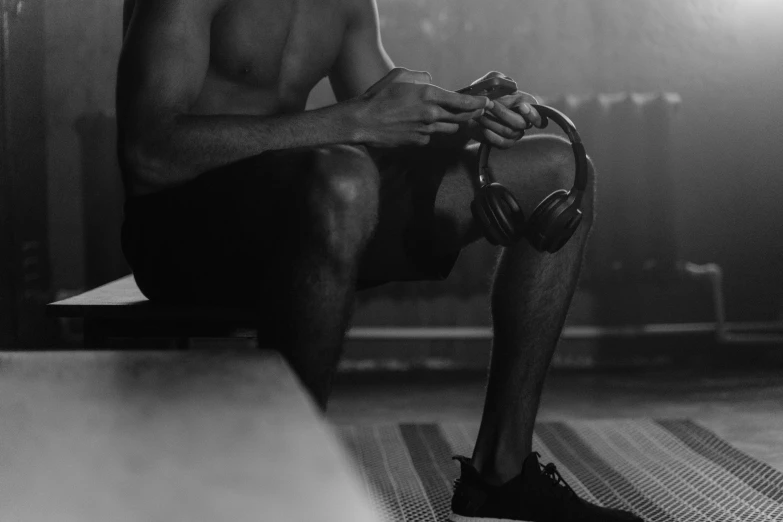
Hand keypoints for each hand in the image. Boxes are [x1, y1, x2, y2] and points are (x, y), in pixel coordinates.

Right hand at [352, 67, 490, 147]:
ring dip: (450, 123)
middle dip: (471, 114)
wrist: (362, 121)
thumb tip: (431, 80)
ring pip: (449, 128)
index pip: (463, 101)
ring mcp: (426, 130)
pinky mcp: (418, 142)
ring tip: (445, 117)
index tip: (486, 102)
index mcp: (429, 95)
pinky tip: (419, 126)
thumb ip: (420, 76)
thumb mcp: (400, 76)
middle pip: (461, 117)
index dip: (478, 103)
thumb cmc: (379, 96)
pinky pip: (431, 136)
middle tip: (477, 111)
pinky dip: (430, 131)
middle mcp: (431, 114)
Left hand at [466, 71, 543, 148]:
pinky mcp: (504, 142)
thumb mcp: (489, 82)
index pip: (539, 115)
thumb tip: (510, 86)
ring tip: (480, 114)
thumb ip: (499, 79)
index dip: (533, 114)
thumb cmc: (481, 95)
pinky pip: (502, 143)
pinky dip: (492, 136)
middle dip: (503, 113)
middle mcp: (523, 121)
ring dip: (493, 122)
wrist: (468, 111)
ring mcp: (515, 133)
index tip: (521, 107)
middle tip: (489, 104)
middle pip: (521, 123)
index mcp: (526, 105)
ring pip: (509, 131)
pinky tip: (483, 128)